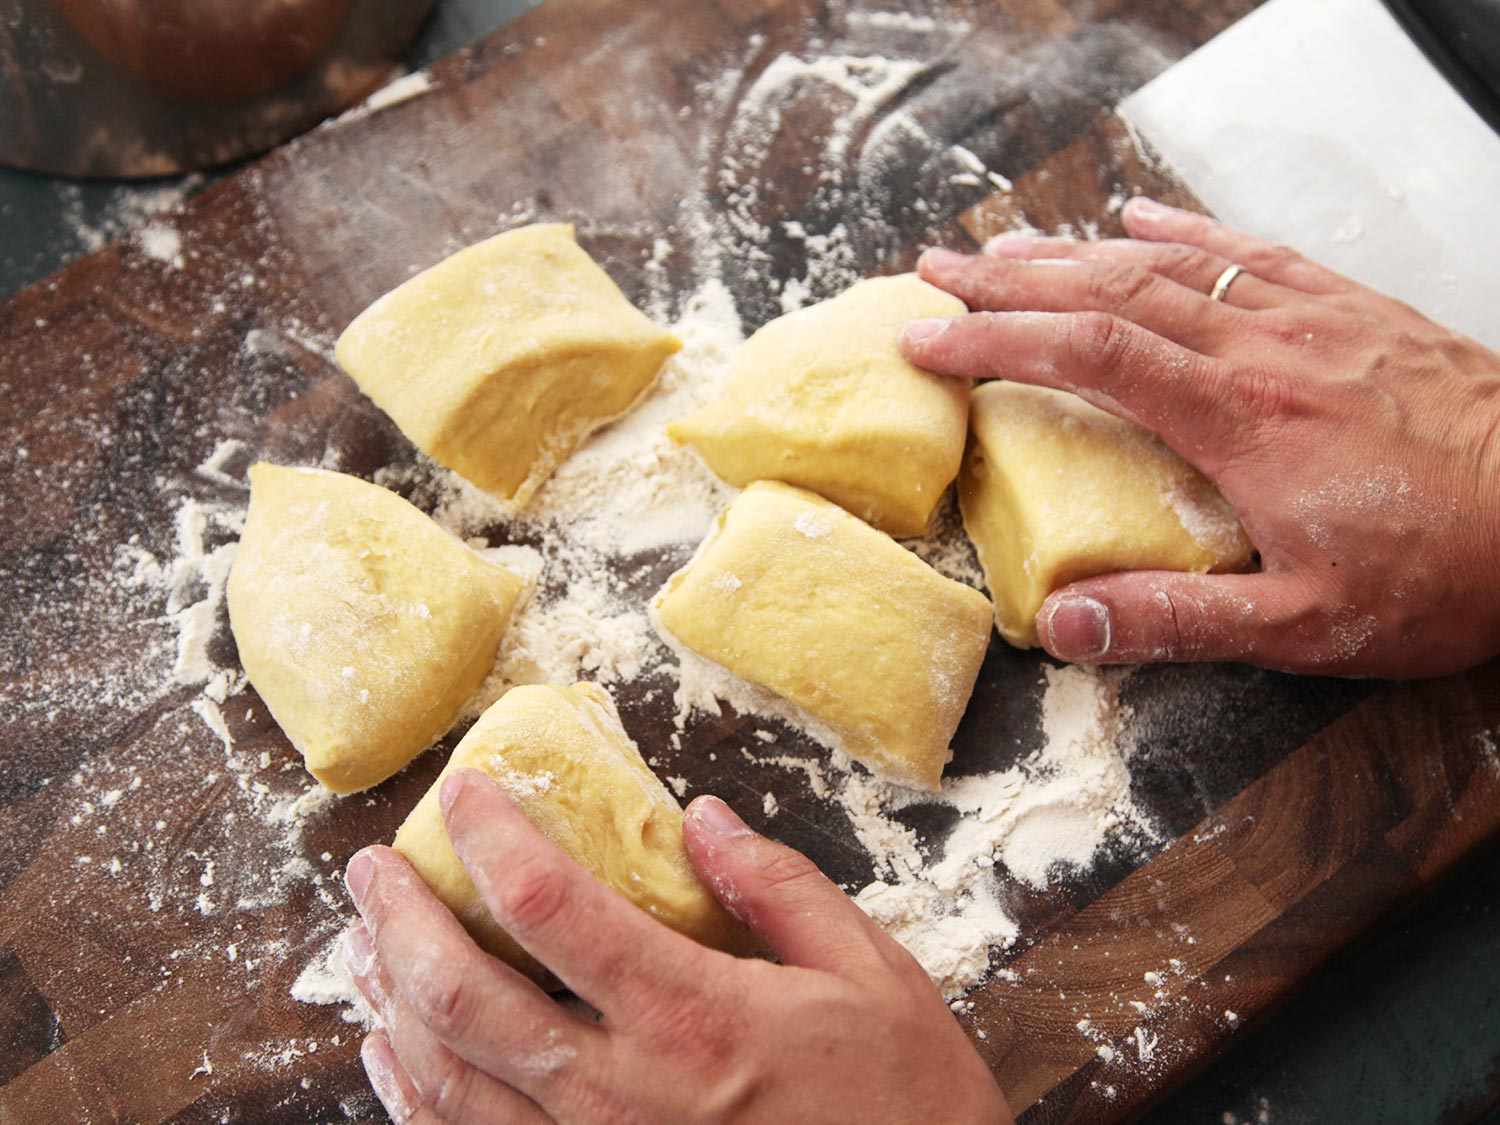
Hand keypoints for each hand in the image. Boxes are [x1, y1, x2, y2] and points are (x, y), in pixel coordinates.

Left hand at [341, 768, 1009, 1122]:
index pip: (552, 905)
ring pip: (448, 1082)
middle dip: (400, 920)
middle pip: (465, 997)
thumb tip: (701, 817)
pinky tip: (395, 1057)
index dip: (491, 836)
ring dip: (389, 1005)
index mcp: (694, 1016)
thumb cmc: (904, 1103)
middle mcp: (622, 1092)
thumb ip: (778, 887)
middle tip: (370, 869)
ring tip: (361, 946)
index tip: (464, 790)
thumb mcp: (870, 972)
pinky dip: (417, 1099)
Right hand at [901, 198, 1499, 677]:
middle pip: (1112, 291)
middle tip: (936, 274)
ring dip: (1075, 251)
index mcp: (1239, 420)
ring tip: (1004, 246)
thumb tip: (1063, 623)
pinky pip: (1251, 253)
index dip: (997, 340)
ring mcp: (1309, 321)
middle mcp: (1263, 351)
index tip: (928, 340)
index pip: (1089, 355)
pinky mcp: (1352, 312)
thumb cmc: (1448, 569)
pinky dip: (1184, 232)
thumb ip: (1179, 621)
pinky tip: (1140, 219)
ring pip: (1170, 263)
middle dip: (1011, 281)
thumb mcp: (1308, 628)